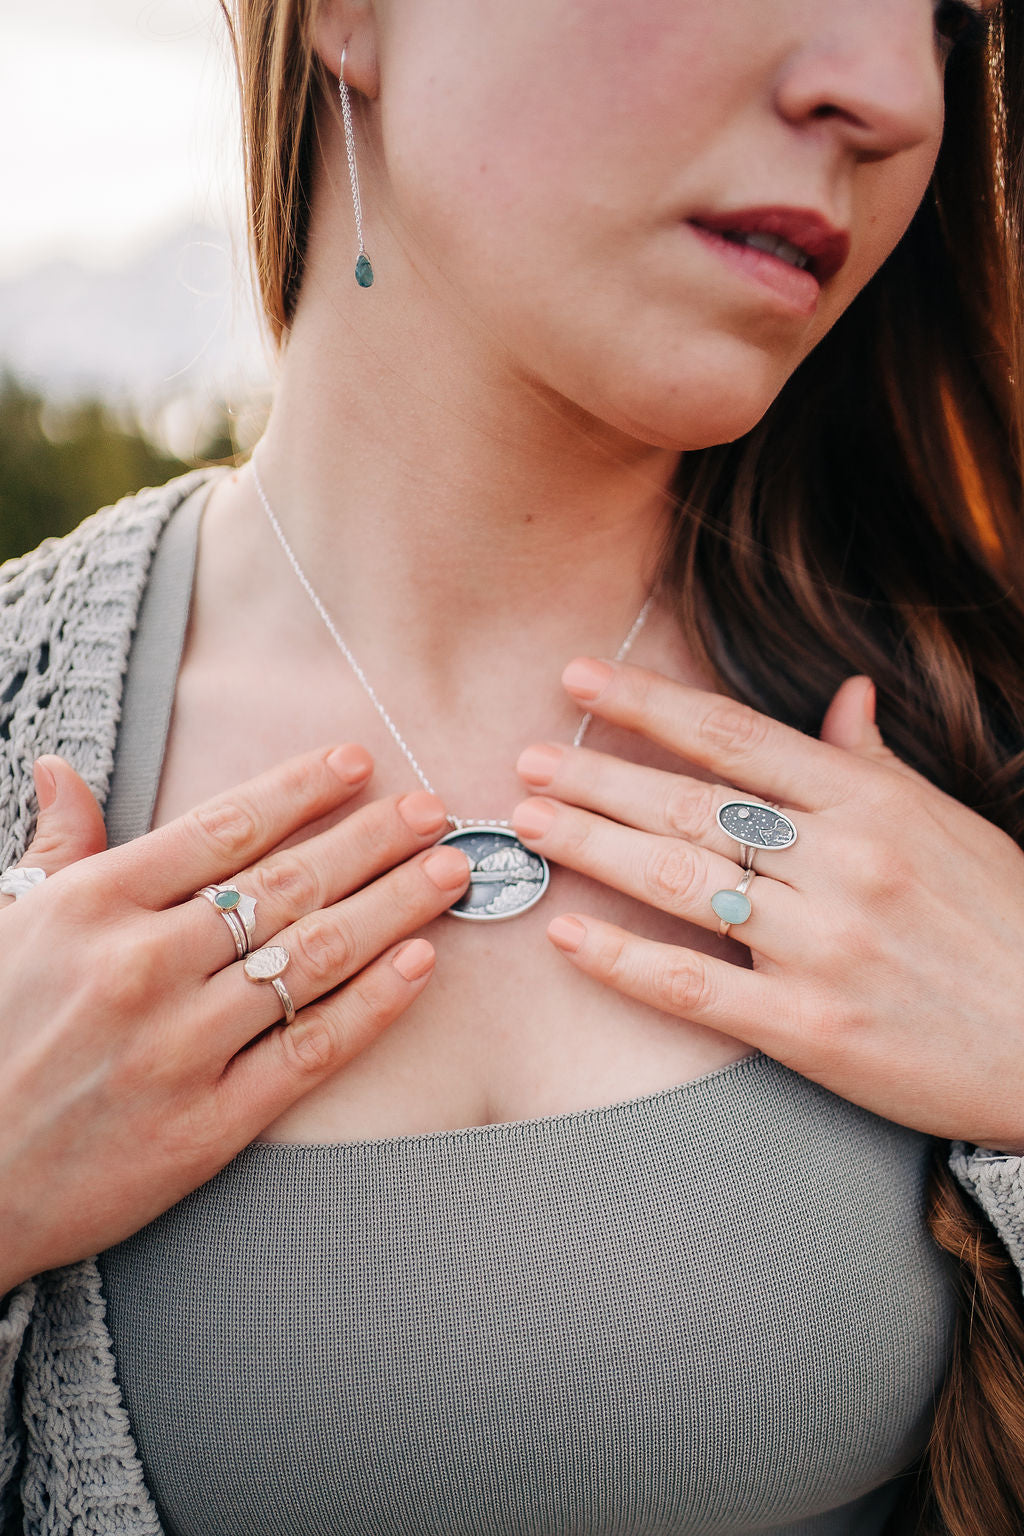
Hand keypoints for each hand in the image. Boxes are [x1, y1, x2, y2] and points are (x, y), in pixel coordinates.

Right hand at [0, 747, 468, 1292]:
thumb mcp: (3, 927)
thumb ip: (55, 848)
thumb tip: (64, 768)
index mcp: (94, 906)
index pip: (224, 827)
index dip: (302, 789)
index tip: (359, 763)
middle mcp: (144, 965)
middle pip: (286, 883)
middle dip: (371, 838)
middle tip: (432, 809)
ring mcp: (181, 1046)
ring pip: (314, 956)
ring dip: (395, 905)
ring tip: (451, 869)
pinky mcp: (209, 1124)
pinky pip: (312, 1049)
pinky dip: (374, 1002)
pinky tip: (421, 962)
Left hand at [511, 659, 1023, 1151]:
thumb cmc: (1007, 926)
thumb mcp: (954, 825)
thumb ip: (879, 765)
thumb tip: (845, 695)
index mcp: (873, 804)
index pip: (736, 737)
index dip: (649, 703)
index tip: (579, 678)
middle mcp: (842, 864)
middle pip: (692, 806)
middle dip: (598, 776)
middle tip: (528, 759)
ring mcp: (823, 947)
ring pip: (680, 884)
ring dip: (593, 848)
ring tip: (528, 824)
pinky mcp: (810, 1029)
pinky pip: (695, 987)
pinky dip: (624, 961)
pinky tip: (568, 936)